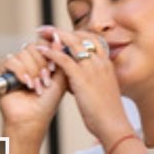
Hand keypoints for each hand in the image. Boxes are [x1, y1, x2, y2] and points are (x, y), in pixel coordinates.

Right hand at [0, 28, 69, 138]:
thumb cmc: (46, 104)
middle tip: (44, 82)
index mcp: (39, 63)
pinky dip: (20, 72)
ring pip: (22, 54)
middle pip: (32, 47)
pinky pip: (10, 61)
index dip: (48, 55)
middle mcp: (25, 63)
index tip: (52, 70)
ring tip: (35, 87)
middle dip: (41, 65)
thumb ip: (60, 58)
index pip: (42, 45)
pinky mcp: (1, 73)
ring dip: (32, 71)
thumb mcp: (60, 79)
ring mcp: (13, 68)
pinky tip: (26, 83)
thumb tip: (58, 39)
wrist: (33, 119)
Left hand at [35, 28, 133, 143]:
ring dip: (54, 36)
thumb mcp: (102, 91)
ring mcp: (92, 68)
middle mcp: (100, 62)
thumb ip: (91, 81)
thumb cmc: (106, 113)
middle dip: (61, 31)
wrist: (113, 124)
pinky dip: (51, 52)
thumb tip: (77, 80)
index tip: (62, 34)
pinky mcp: (82, 78)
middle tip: (46, 29)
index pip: (92, 40)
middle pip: (80, 37)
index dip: (75, 34)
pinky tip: (40, 50)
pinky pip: (64, 59)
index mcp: (107, 64)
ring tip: (40, 34)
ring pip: (71, 44)